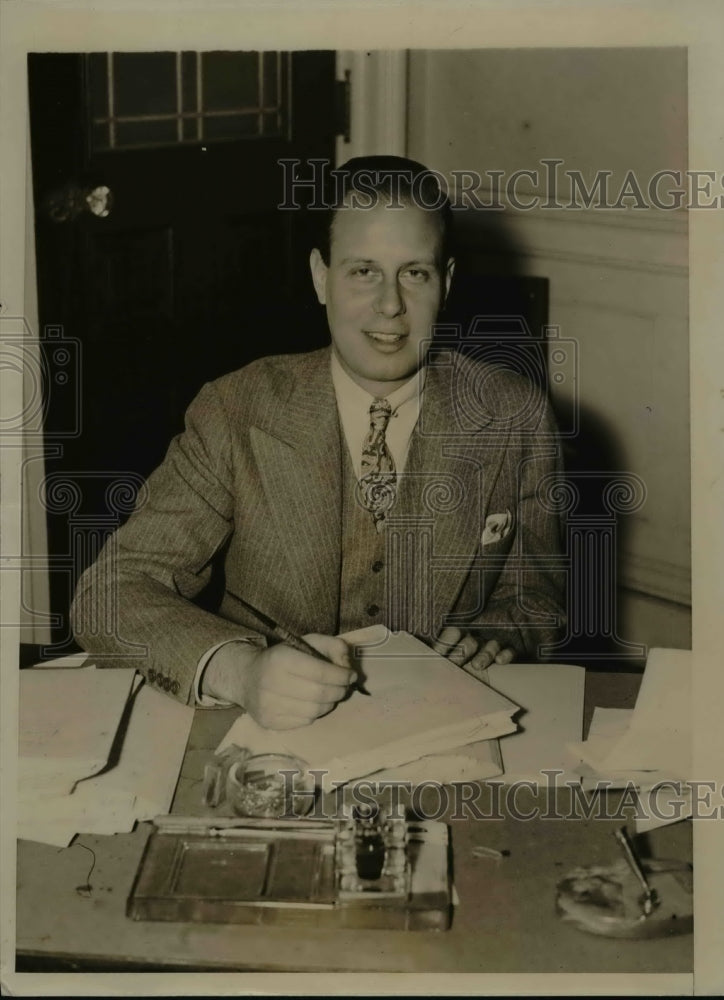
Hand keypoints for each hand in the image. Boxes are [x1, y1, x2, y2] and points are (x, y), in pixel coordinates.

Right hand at [202, 634, 353, 729]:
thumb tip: (347, 663)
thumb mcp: (304, 642)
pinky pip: (304, 721)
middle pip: (320, 694)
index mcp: (281, 659)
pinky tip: (312, 703)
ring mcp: (268, 705)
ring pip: (315, 711)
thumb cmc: (282, 658)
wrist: (246, 677)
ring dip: (329, 703)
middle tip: (345, 687)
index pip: (320, 672)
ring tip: (330, 695)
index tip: (351, 675)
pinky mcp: (269, 722)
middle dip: (339, 690)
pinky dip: (315, 713)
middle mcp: (272, 683)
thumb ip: (330, 645)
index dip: (342, 675)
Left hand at [432, 627, 514, 677]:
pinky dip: (506, 654)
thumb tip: (424, 668)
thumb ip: (439, 658)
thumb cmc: (462, 662)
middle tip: (455, 665)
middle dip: (462, 653)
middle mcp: (478, 638)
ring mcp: (493, 643)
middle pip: (470, 641)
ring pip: (491, 645)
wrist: (496, 651)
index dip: (445, 644)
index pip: (452, 633)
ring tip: (477, 666)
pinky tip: (500, 662)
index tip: (437, 656)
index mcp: (461, 636)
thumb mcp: (449, 658)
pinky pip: (510, 650)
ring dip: (484, 654)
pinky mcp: (510, 650)